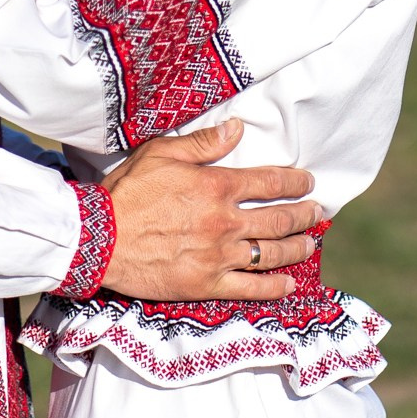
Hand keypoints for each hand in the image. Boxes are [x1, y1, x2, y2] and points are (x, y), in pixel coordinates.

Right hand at [101, 119, 320, 301]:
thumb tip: (237, 129)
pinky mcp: (207, 284)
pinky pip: (251, 289)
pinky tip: (289, 283)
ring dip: (297, 247)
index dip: (294, 181)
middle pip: (278, 219)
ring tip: (311, 243)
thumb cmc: (127, 192)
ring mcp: (219, 256)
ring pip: (271, 253)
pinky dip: (275, 287)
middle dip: (304, 214)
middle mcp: (225, 222)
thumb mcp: (161, 153)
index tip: (308, 182)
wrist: (99, 238)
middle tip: (317, 212)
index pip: (269, 181)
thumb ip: (203, 143)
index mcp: (216, 187)